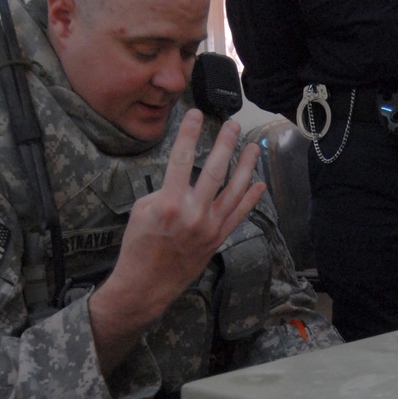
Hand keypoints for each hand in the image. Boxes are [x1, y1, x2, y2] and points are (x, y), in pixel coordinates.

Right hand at [89, 110, 264, 372]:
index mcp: (169, 203)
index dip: (189, 133)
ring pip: (234, 191)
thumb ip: (163, 192)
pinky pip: (239, 215)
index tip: (196, 114)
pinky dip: (251, 199)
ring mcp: (209, 227)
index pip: (180, 159)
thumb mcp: (141, 211)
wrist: (146, 285)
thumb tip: (181, 181)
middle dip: (226, 144)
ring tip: (254, 147)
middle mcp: (193, 214)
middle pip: (215, 171)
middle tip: (234, 125)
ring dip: (246, 167)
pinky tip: (259, 184)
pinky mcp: (218, 239)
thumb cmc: (138, 247)